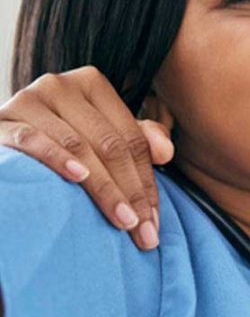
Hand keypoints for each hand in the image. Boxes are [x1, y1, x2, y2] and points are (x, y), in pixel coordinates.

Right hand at [0, 66, 173, 249]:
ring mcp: (30, 99)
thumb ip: (139, 138)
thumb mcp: (101, 134)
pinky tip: (78, 178)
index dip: (147, 182)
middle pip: (110, 145)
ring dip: (105, 189)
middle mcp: (61, 85)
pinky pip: (34, 141)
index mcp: (92, 83)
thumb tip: (167, 152)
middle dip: (131, 192)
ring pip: (79, 147)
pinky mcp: (2, 120)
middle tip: (143, 233)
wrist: (2, 141)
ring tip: (122, 222)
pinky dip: (58, 159)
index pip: (132, 139)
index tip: (155, 223)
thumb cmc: (57, 139)